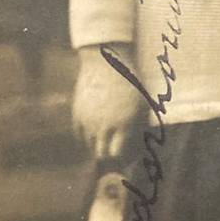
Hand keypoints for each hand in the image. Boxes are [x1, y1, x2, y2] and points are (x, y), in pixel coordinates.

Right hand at [72, 44, 141, 159]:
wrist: (106, 62)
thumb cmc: (131, 83)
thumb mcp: (142, 105)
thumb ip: (139, 128)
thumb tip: (136, 150)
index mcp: (124, 123)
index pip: (117, 155)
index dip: (122, 158)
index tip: (126, 156)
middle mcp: (104, 125)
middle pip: (101, 154)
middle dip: (109, 156)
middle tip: (115, 152)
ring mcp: (88, 120)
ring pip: (89, 145)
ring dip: (98, 146)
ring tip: (106, 140)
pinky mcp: (76, 113)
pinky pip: (79, 135)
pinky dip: (86, 137)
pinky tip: (95, 131)